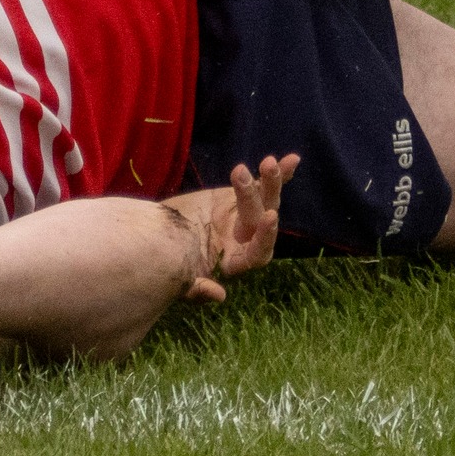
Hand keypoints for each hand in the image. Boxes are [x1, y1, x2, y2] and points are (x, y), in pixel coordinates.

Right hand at [179, 153, 295, 303]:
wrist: (161, 232)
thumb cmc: (168, 259)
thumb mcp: (177, 279)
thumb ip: (196, 290)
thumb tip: (220, 295)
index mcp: (235, 261)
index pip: (256, 254)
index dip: (265, 237)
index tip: (269, 216)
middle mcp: (245, 239)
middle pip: (259, 219)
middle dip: (255, 198)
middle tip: (256, 179)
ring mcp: (245, 215)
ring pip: (265, 199)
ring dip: (271, 181)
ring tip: (269, 162)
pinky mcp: (242, 196)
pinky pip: (264, 185)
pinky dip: (279, 174)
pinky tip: (293, 160)